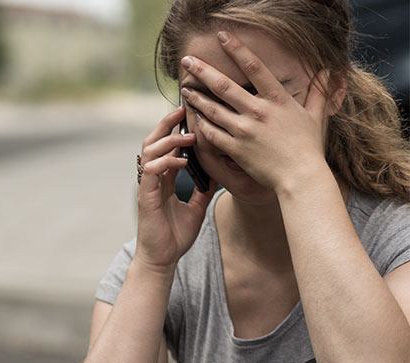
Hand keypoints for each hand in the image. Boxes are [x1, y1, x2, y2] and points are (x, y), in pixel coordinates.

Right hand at [134, 106, 217, 271]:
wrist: (163, 259)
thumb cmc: (175, 236)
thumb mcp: (197, 208)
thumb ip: (203, 190)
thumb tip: (218, 175)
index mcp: (163, 179)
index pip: (167, 146)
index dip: (176, 129)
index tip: (191, 114)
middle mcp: (153, 179)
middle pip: (154, 141)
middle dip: (167, 124)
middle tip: (184, 110)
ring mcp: (148, 186)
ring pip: (149, 152)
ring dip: (168, 141)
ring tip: (188, 136)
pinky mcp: (146, 197)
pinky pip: (152, 172)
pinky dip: (166, 162)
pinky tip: (182, 160)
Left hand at [179, 31, 332, 192]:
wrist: (301, 177)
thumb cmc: (309, 147)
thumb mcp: (316, 115)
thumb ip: (318, 92)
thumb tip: (327, 71)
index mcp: (277, 99)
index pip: (254, 67)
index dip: (237, 49)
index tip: (223, 36)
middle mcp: (258, 111)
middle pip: (224, 86)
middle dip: (203, 71)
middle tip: (187, 60)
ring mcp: (245, 130)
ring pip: (213, 109)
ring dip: (196, 98)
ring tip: (184, 88)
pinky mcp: (236, 148)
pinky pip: (212, 134)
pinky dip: (201, 124)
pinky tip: (193, 117)